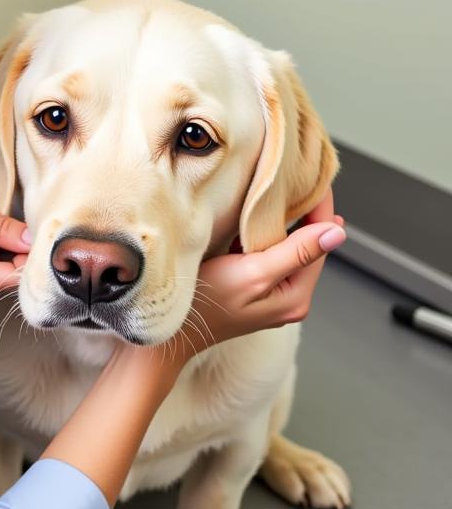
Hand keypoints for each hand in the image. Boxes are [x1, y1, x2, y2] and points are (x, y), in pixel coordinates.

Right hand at [168, 188, 345, 362]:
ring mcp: (269, 294)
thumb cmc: (206, 304)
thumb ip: (295, 253)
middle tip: (299, 176)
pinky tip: (256, 217)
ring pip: (286, 248)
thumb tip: (338, 232)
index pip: (320, 242)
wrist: (170, 332)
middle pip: (306, 245)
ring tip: (281, 189)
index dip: (321, 208)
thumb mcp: (253, 274)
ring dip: (283, 221)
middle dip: (305, 212)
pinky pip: (266, 254)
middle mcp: (288, 297)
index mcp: (296, 296)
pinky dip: (264, 233)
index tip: (318, 176)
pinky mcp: (250, 289)